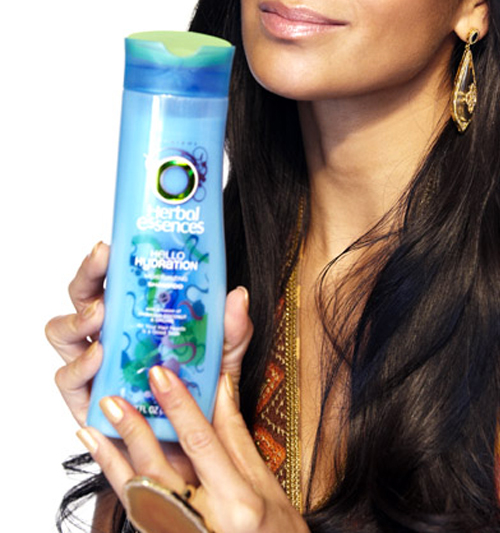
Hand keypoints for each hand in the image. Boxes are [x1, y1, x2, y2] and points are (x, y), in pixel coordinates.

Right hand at [45, 243, 258, 498]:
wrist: (191, 453)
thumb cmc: (199, 398)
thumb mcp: (222, 359)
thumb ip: (232, 331)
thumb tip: (238, 295)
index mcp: (131, 315)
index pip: (108, 278)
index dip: (103, 260)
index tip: (111, 245)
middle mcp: (105, 335)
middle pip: (79, 297)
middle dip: (86, 279)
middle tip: (104, 270)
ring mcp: (91, 366)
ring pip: (62, 333)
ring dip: (78, 320)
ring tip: (101, 318)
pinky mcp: (85, 400)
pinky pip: (67, 379)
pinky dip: (80, 366)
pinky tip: (100, 359)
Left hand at [76, 365, 308, 532]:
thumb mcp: (266, 484)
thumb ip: (236, 435)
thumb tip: (220, 387)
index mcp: (238, 502)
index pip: (201, 443)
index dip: (178, 406)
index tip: (160, 375)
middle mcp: (205, 523)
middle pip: (160, 471)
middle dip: (134, 431)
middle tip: (114, 399)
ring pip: (138, 495)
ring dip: (112, 460)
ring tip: (91, 429)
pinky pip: (138, 511)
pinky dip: (119, 483)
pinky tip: (106, 461)